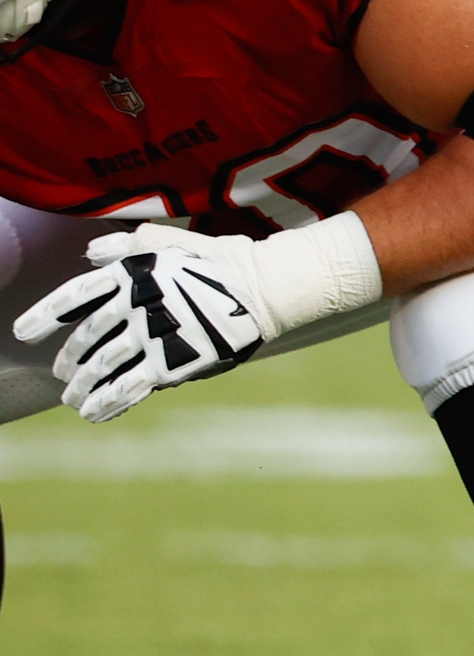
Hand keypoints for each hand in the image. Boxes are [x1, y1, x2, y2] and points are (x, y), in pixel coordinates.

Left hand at [12, 218, 379, 421]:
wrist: (267, 289)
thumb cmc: (222, 262)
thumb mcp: (175, 241)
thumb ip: (128, 244)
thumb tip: (89, 253)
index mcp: (132, 274)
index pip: (75, 297)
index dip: (45, 316)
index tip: (22, 333)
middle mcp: (136, 305)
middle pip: (86, 337)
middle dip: (69, 357)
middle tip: (61, 371)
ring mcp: (154, 335)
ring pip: (102, 366)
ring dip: (82, 386)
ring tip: (72, 399)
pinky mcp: (174, 362)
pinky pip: (130, 387)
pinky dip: (107, 402)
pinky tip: (92, 414)